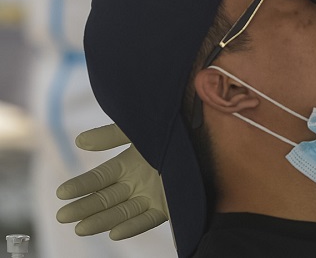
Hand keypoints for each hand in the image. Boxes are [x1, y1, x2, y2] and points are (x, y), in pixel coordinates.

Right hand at [55, 124, 168, 239]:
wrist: (207, 135)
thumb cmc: (170, 130)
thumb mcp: (139, 129)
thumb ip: (111, 135)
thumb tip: (79, 141)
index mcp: (129, 164)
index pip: (99, 178)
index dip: (81, 185)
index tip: (61, 193)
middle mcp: (137, 182)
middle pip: (106, 198)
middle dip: (84, 207)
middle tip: (63, 216)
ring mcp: (151, 195)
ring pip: (121, 211)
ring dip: (101, 220)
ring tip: (80, 228)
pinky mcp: (168, 205)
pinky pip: (147, 218)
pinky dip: (132, 226)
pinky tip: (115, 233)